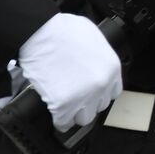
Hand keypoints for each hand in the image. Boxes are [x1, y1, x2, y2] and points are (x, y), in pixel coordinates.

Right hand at [17, 14, 121, 131]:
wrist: (41, 33)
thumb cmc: (64, 31)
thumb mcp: (94, 39)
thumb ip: (98, 57)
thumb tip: (94, 65)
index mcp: (112, 68)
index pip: (113, 92)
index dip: (100, 93)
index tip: (92, 94)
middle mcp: (102, 84)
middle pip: (99, 106)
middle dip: (87, 103)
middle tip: (76, 98)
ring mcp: (84, 96)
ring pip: (84, 118)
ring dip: (74, 114)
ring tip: (66, 107)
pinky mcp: (64, 104)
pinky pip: (64, 123)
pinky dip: (59, 121)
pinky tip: (55, 113)